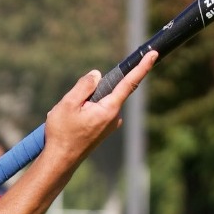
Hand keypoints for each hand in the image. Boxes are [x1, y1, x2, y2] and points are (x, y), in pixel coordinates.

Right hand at [43, 51, 156, 165]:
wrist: (60, 160)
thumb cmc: (63, 133)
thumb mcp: (68, 104)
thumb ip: (84, 86)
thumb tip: (97, 75)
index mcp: (109, 109)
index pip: (129, 83)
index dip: (142, 67)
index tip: (153, 53)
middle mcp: (114, 117)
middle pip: (108, 91)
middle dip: (90, 92)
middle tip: (72, 107)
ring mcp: (110, 124)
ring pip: (101, 102)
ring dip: (85, 104)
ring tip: (69, 119)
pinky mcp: (105, 129)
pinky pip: (98, 111)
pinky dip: (85, 111)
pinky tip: (73, 124)